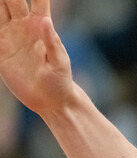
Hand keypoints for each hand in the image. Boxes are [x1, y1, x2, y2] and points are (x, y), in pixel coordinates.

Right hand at [0, 0, 73, 115]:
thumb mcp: (60, 63)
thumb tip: (44, 21)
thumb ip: (53, 42)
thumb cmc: (61, 81)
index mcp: (41, 26)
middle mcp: (23, 26)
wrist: (50, 100)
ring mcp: (9, 35)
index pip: (37, 0)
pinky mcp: (0, 48)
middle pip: (11, 0)